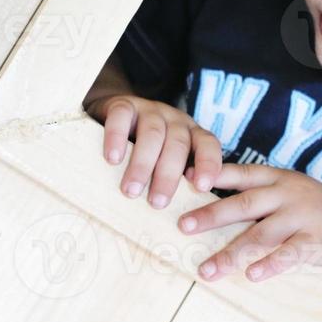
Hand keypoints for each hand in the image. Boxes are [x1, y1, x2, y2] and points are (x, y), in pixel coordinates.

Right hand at [87, 93, 222, 207]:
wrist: (115, 113)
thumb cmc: (148, 148)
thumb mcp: (168, 160)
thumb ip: (177, 178)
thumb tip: (184, 216)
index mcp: (192, 134)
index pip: (209, 145)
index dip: (208, 164)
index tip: (201, 188)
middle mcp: (176, 120)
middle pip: (178, 145)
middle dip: (168, 176)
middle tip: (157, 203)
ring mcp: (150, 110)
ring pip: (152, 134)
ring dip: (142, 164)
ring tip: (131, 191)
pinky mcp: (124, 104)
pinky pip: (122, 118)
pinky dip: (117, 138)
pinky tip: (113, 159)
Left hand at [178, 162, 321, 282]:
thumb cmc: (320, 214)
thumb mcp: (294, 195)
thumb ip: (262, 197)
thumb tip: (211, 207)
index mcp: (282, 179)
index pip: (243, 173)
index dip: (214, 175)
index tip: (185, 180)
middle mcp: (291, 194)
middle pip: (245, 204)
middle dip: (212, 215)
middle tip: (183, 226)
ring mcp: (304, 217)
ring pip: (260, 234)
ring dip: (230, 253)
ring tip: (206, 270)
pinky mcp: (316, 240)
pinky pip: (288, 254)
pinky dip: (269, 265)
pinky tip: (252, 275)